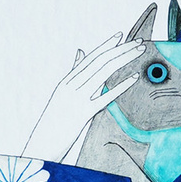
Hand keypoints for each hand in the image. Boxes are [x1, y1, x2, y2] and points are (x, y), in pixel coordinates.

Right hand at [21, 31, 144, 161]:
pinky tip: (134, 77)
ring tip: (139, 53)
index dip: (107, 45)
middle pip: (101, 62)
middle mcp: (71, 86)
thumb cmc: (52, 122)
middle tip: (138, 43)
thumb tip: (80, 51)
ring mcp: (77, 99)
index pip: (91, 58)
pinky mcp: (83, 114)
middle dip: (121, 50)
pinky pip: (105, 96)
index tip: (121, 35)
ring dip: (124, 59)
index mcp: (66, 81)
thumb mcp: (61, 93)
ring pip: (104, 72)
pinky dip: (121, 85)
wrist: (41, 146)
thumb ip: (73, 73)